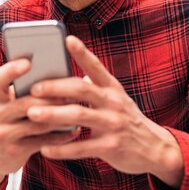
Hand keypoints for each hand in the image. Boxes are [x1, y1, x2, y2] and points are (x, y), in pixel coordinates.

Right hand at [0, 58, 79, 189]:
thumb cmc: (10, 121)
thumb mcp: (9, 105)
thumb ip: (25, 92)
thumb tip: (57, 76)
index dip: (11, 70)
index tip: (29, 62)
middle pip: (25, 103)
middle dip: (51, 98)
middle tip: (72, 92)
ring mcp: (3, 135)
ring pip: (37, 123)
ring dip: (60, 116)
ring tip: (78, 109)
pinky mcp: (15, 151)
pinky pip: (43, 141)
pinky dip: (61, 136)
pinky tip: (75, 130)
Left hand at [27, 36, 183, 187]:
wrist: (156, 150)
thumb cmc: (128, 121)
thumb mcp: (118, 100)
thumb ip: (98, 89)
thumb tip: (80, 76)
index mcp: (113, 89)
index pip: (96, 66)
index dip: (82, 53)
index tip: (68, 39)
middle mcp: (114, 103)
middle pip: (81, 89)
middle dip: (56, 87)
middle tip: (34, 88)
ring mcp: (113, 124)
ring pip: (79, 115)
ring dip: (53, 114)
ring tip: (32, 114)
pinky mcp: (111, 147)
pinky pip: (81, 147)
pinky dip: (61, 149)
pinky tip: (44, 149)